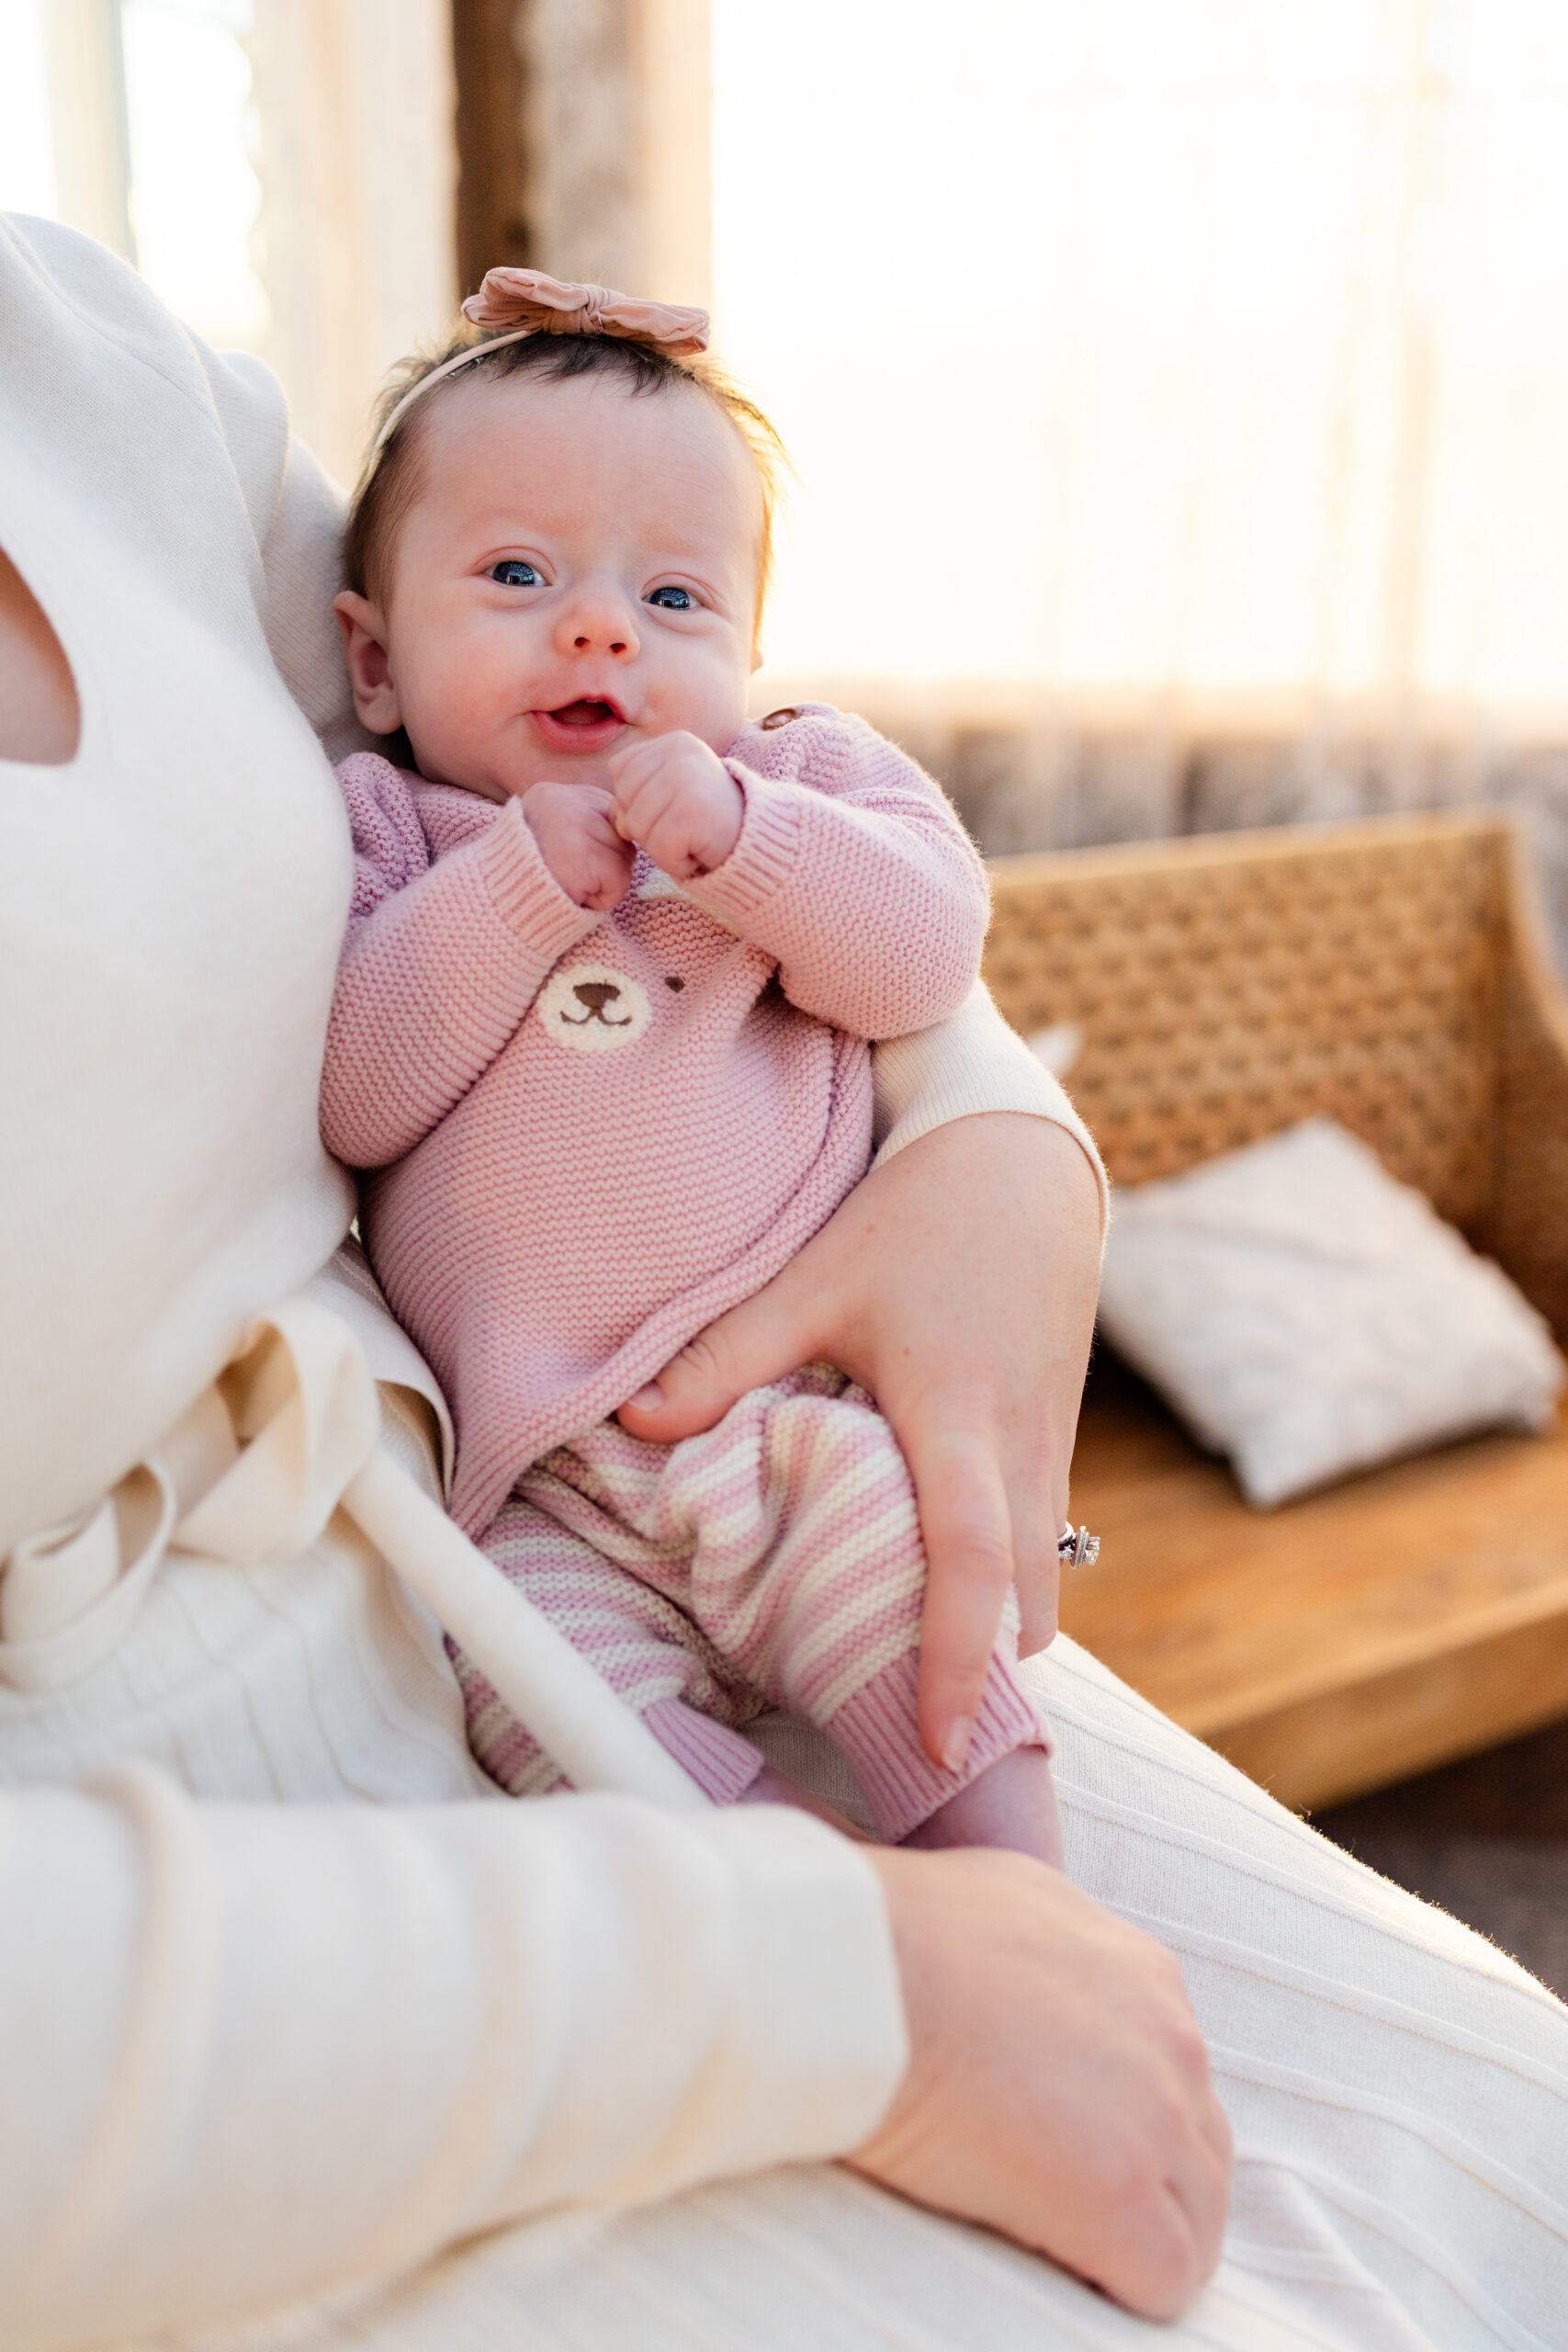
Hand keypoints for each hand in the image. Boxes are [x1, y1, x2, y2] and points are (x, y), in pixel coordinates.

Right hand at [521, 781, 634, 910]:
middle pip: (620, 833)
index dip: (596, 845)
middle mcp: (564, 800)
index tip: (566, 859)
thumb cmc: (528, 880)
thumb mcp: (552, 836)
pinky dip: (603, 899)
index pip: (608, 813)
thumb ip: (587, 825)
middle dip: (604, 862)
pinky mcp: (587, 856)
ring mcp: (576, 825)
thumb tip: (629, 828)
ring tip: (569, 884)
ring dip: (604, 882)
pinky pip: (619, 881)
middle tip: (566, 873)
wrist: (498, 907)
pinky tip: (575, 894)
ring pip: (625, 857)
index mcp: (551, 793)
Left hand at [606, 730, 743, 876]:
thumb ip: (634, 798)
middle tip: (685, 825)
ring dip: (662, 847)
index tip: (672, 804)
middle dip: (646, 825)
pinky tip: (700, 851)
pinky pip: (660, 851)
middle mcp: (681, 754)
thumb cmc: (709, 821)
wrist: (762, 840)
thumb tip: (620, 821)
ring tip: (693, 837)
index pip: (619, 769)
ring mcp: (687, 782)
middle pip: (623, 800)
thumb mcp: (669, 796)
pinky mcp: (693, 815)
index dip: (635, 797)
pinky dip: (677, 863)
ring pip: (638, 828)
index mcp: (674, 742)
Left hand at [616, 1114, 1100, 1769]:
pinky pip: (1042, 1545)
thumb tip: (632, 1425)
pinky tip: (938, 1595)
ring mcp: (1054, 1448)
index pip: (969, 1558)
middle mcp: (1020, 1446)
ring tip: (918, 1681)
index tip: (934, 1740)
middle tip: (910, 1741)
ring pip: (1044, 1583)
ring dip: (996, 1636)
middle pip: (1026, 1603)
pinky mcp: (1059, 1442)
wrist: (1026, 1166)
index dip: (953, 1658)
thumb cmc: (916, 1218)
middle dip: (982, 1680)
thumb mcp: (815, 1278)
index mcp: (957, 1413)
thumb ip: (725, 1357)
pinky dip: (1003, 1588)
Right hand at [851, 1847, 1231, 2320]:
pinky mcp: (1119, 2193)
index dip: (1122, 2120)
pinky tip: (1057, 2279)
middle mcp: (1169, 2036)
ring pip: (1195, 2220)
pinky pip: (1164, 2280)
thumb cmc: (886, 1937)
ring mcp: (1153, 2115)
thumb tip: (1013, 1976)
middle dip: (1147, 2186)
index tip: (1064, 2140)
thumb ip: (1041, 1947)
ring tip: (1062, 2255)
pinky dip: (1119, 2292)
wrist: (851, 1972)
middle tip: (1064, 2210)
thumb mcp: (999, 1902)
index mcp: (1139, 1971)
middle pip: (1198, 2147)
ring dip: (1138, 2244)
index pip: (1172, 2072)